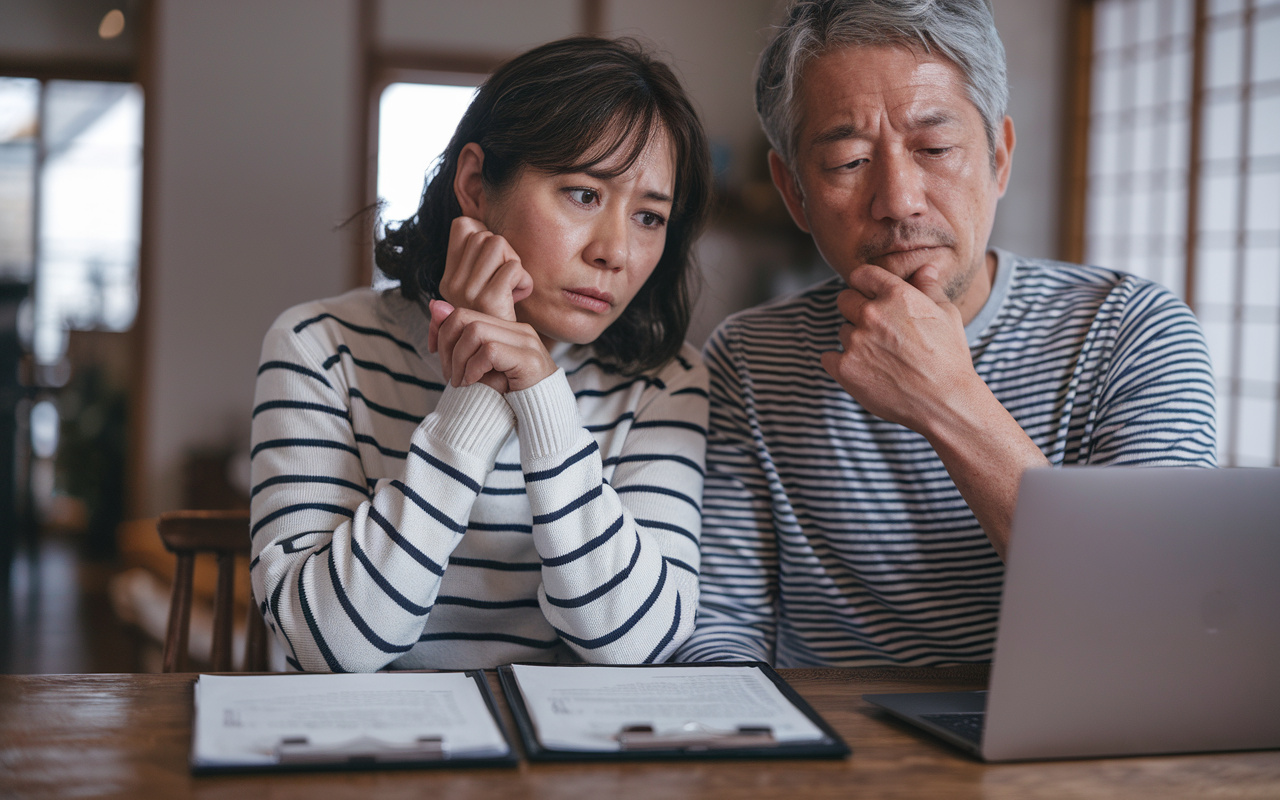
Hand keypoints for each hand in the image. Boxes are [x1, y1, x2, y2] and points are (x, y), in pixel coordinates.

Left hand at [428, 299, 555, 392]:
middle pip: (464, 317)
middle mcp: (518, 329)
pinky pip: (489, 351)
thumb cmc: (511, 395)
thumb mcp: (479, 367)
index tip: (434, 352)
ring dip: (459, 359)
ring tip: (460, 381)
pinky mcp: (528, 359)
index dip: (441, 330)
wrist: (543, 417)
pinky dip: (474, 368)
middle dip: (446, 345)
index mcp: (507, 328)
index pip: (462, 313)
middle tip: (448, 373)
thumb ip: (459, 339)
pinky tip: (473, 382)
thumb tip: (434, 306)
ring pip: (475, 332)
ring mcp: (525, 342)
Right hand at [440, 216, 533, 320]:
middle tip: (507, 279)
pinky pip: (513, 268)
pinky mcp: (487, 300)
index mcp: (448, 279)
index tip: (493, 261)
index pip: (464, 225)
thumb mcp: (480, 292)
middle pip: (485, 235)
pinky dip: (523, 280)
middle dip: (505, 252)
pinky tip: (519, 297)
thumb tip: (472, 219)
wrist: (500, 362)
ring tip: (512, 287)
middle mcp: (452, 284)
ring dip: (514, 263)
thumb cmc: (499, 323)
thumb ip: (476, 261)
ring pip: (498, 244)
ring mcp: (467, 292)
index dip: (484, 233)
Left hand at [819, 264, 982, 434]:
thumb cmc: (949, 358)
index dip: (864, 284)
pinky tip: (864, 370)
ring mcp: (856, 341)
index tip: (869, 296)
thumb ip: (929, 288)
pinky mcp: (845, 368)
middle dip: (856, 310)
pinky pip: (828, 357)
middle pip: (844, 300)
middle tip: (877, 331)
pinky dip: (840, 363)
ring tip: (881, 357)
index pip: (861, 274)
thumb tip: (925, 268)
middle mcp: (872, 314)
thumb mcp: (947, 315)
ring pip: (843, 331)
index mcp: (896, 295)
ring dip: (855, 340)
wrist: (945, 402)